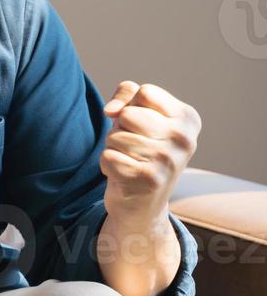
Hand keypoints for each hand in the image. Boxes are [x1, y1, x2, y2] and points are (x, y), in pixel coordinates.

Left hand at [100, 81, 200, 226]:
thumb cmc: (139, 149)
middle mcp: (185, 139)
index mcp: (188, 118)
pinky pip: (108, 156)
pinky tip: (124, 175)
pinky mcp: (149, 180)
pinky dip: (107, 165)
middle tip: (133, 146)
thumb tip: (111, 111)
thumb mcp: (139, 114)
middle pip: (128, 114)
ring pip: (115, 136)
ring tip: (130, 161)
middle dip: (120, 129)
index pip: (145, 92)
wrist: (143, 203)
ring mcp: (169, 160)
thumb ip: (127, 94)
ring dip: (113, 148)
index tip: (140, 124)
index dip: (131, 105)